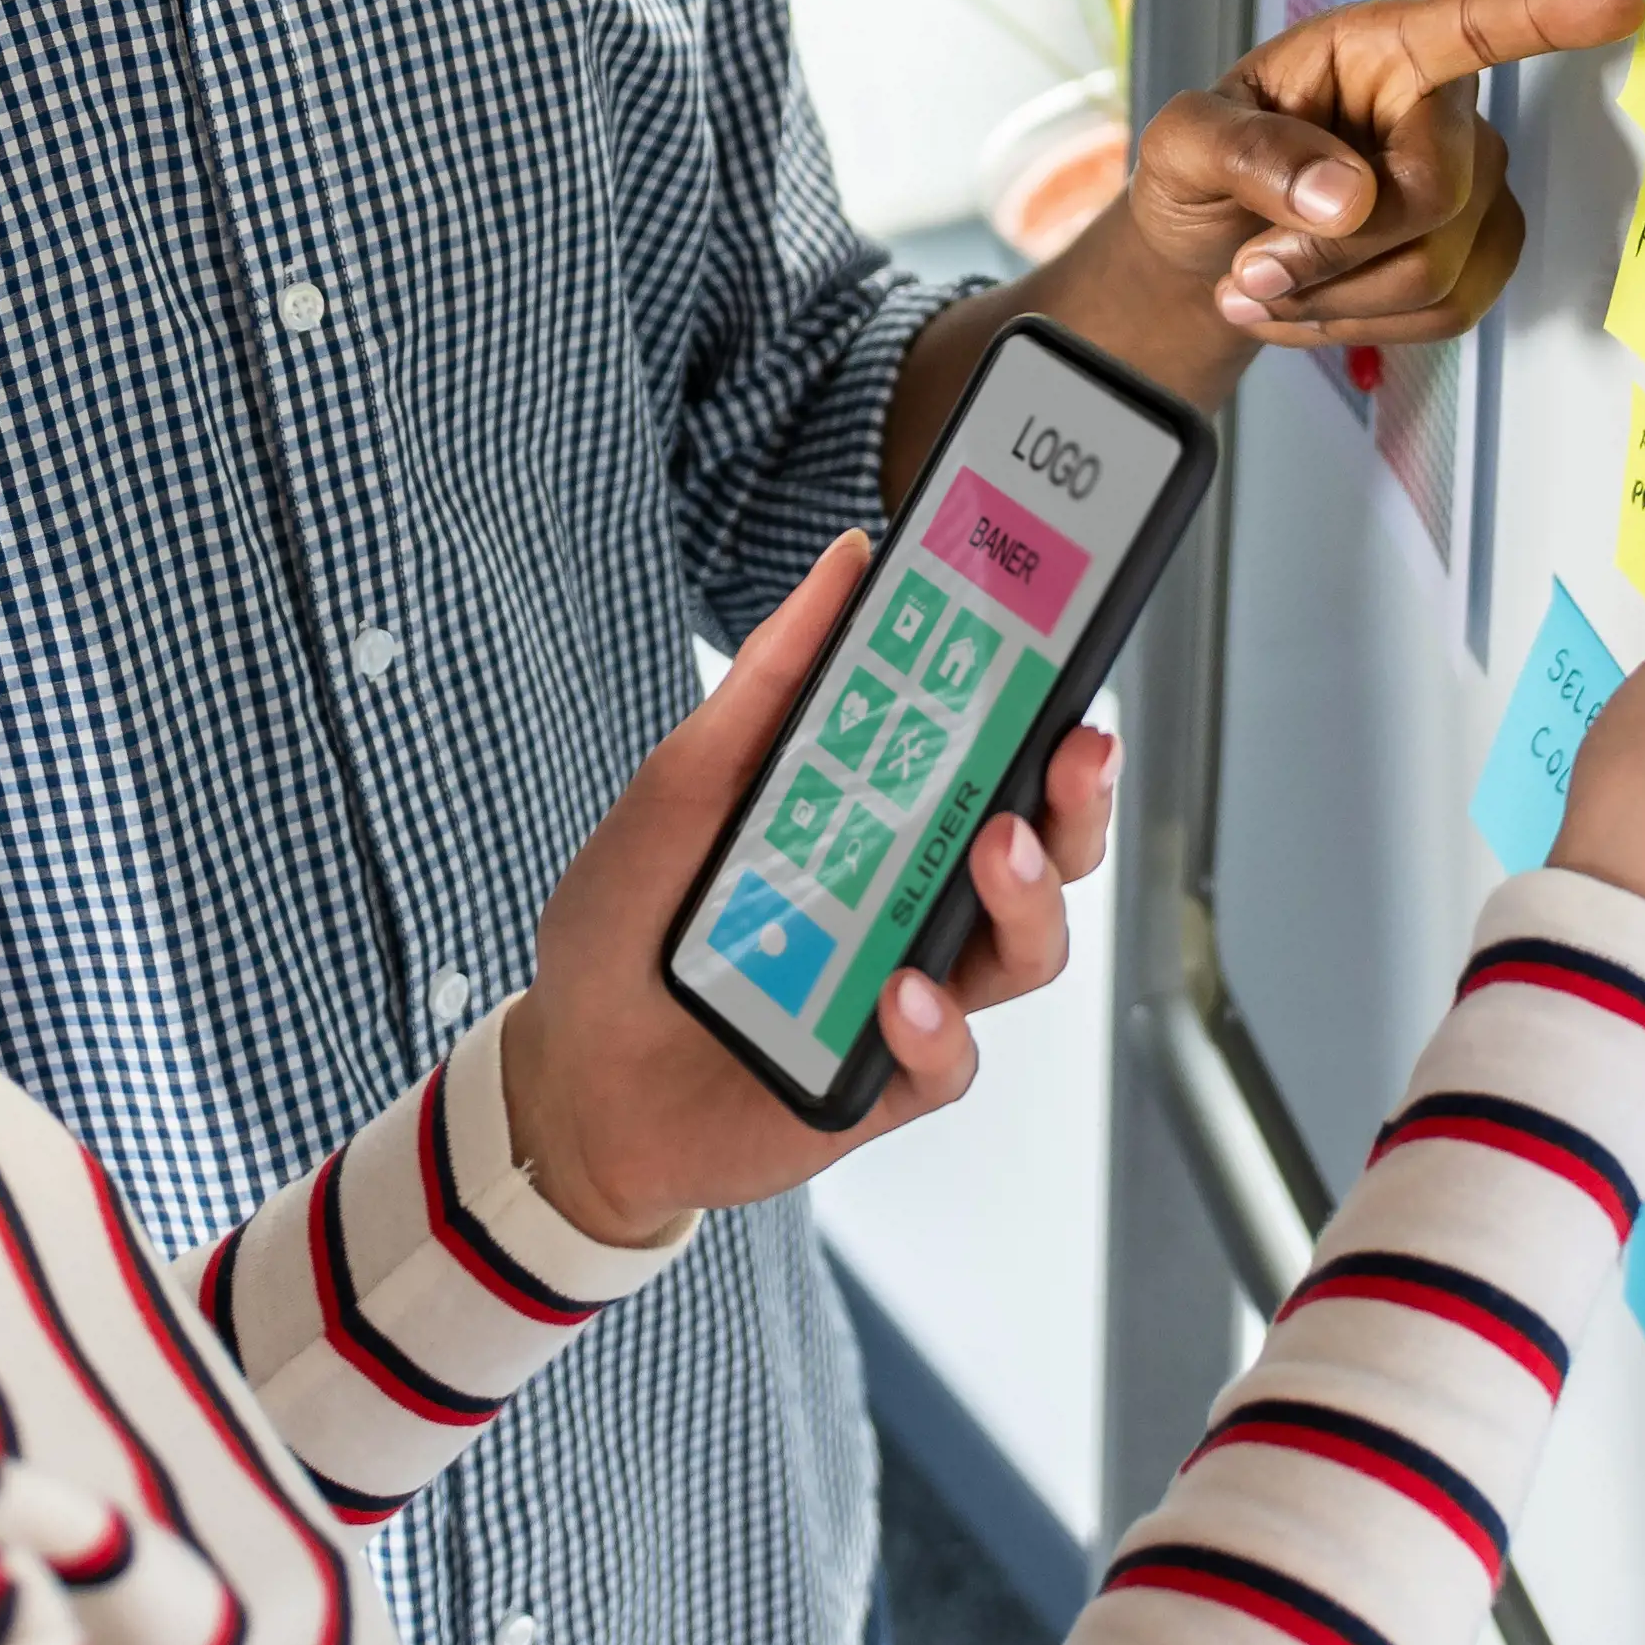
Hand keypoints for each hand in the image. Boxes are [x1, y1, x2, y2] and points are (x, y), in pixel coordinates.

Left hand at [503, 532, 1121, 1249]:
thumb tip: (847, 564)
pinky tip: (898, 993)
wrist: (565, 1074)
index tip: (1071, 648)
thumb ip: (771, 684)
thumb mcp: (684, 783)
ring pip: (1026, 949)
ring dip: (1027, 896)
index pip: (996, 757)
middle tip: (1072, 751)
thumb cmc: (625, 929)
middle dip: (1078, 797)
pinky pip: (951, 1059)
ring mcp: (910, 989)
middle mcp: (913, 899)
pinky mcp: (886, 1080)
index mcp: (884, 819)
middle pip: (1045, 847)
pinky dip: (937, 1027)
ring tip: (992, 849)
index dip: (1049, 709)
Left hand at [1137, 0, 1644, 347]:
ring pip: (1438, 271)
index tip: (1622, 2)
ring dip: (1333, 301)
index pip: (1474, 23)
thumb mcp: (1181, 144)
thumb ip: (1248, 154)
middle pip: (1433, 196)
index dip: (1550, 14)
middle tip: (1248, 270)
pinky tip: (1305, 306)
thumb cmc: (1205, 168)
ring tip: (1260, 285)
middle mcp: (1442, 107)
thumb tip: (1346, 196)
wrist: (1210, 244)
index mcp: (1378, 47)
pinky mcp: (1480, 251)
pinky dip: (1360, 327)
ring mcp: (1474, 182)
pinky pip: (1446, 313)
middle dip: (1331, 254)